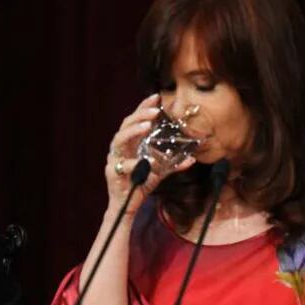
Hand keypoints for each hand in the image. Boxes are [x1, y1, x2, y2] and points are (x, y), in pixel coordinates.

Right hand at [105, 94, 194, 214]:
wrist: (128, 207)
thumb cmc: (140, 185)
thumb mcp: (160, 172)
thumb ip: (174, 164)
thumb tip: (193, 159)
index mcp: (129, 144)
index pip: (134, 120)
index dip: (143, 108)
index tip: (156, 97)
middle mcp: (119, 149)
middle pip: (125, 125)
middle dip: (139, 115)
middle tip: (155, 111)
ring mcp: (114, 160)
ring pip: (119, 140)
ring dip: (133, 131)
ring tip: (147, 125)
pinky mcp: (112, 173)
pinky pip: (123, 166)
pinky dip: (135, 163)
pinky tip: (148, 162)